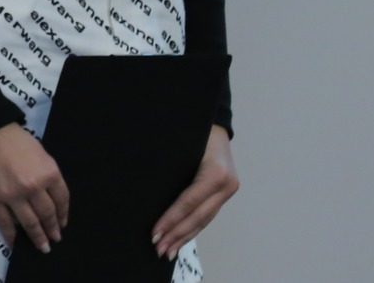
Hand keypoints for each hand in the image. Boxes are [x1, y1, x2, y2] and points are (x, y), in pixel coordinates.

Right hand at [0, 123, 68, 253]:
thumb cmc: (12, 136)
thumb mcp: (39, 152)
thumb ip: (46, 173)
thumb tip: (47, 193)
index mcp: (49, 173)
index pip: (62, 200)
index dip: (63, 214)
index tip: (62, 223)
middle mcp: (33, 187)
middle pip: (47, 214)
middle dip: (52, 229)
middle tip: (55, 239)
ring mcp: (12, 195)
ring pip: (29, 222)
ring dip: (37, 236)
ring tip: (42, 246)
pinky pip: (4, 222)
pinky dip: (10, 235)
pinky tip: (14, 243)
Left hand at [152, 126, 237, 260]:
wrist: (216, 122)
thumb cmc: (193, 129)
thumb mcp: (182, 144)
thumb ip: (170, 166)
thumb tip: (146, 190)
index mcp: (215, 173)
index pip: (188, 202)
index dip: (171, 219)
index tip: (155, 232)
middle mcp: (226, 185)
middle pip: (198, 216)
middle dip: (177, 234)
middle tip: (158, 249)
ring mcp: (228, 190)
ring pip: (204, 219)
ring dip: (185, 236)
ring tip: (168, 250)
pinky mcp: (225, 193)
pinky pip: (207, 214)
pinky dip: (193, 227)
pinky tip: (182, 238)